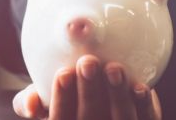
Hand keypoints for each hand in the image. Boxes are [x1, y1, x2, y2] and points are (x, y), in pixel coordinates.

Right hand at [12, 55, 160, 119]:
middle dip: (89, 92)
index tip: (63, 72)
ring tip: (114, 68)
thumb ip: (32, 100)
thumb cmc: (67, 97)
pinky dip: (144, 106)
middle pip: (90, 119)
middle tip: (88, 62)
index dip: (62, 99)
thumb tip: (31, 102)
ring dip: (117, 95)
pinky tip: (140, 88)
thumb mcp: (46, 98)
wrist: (97, 97)